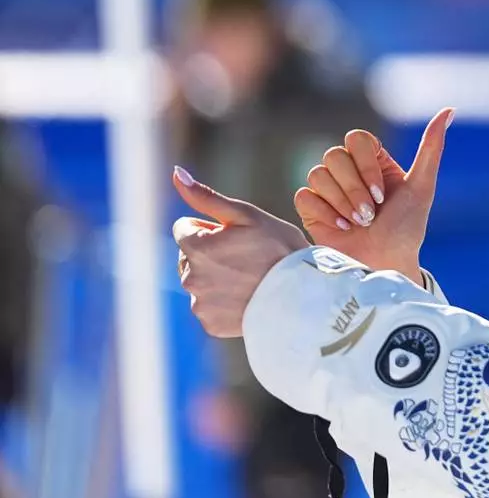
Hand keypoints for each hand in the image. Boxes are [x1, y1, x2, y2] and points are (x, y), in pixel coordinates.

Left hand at [173, 167, 309, 336]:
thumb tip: (176, 173)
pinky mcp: (210, 324)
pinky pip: (209, 307)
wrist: (302, 295)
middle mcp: (189, 276)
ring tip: (249, 279)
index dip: (211, 228)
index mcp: (195, 246)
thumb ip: (206, 197)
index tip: (237, 236)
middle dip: (210, 253)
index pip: (184, 228)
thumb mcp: (246, 215)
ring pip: (200, 282)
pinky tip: (247, 297)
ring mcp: (199, 303)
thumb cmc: (278, 248)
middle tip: (246, 257)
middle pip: (189, 256)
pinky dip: (223, 302)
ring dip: (216, 278)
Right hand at [294, 108, 453, 279]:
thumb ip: (431, 148)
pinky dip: (326, 214)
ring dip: (342, 203)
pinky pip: (304, 196)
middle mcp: (349, 171)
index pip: (356, 139)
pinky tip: (343, 228)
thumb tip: (449, 110)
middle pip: (334, 156)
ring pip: (317, 174)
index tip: (383, 194)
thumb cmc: (406, 229)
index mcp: (372, 161)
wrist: (386, 265)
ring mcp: (328, 189)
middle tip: (371, 214)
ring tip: (359, 223)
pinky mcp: (311, 208)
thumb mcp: (422, 187)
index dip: (365, 165)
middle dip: (355, 189)